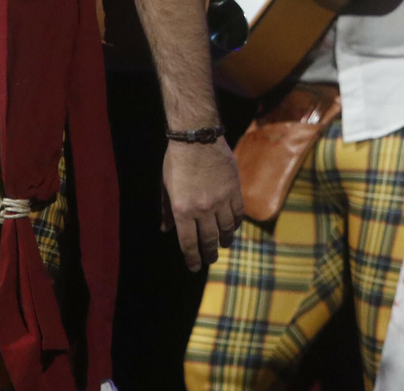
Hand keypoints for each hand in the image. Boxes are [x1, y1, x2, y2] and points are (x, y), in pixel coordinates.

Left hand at [160, 137, 245, 270]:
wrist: (197, 137)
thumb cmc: (176, 161)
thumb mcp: (165, 186)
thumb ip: (166, 210)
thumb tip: (166, 229)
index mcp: (183, 210)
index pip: (189, 242)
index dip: (192, 258)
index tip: (194, 266)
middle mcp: (203, 209)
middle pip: (209, 239)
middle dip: (209, 253)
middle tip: (210, 260)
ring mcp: (221, 200)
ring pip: (227, 228)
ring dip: (225, 240)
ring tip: (223, 245)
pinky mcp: (234, 189)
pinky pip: (238, 213)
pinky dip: (236, 223)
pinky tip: (233, 227)